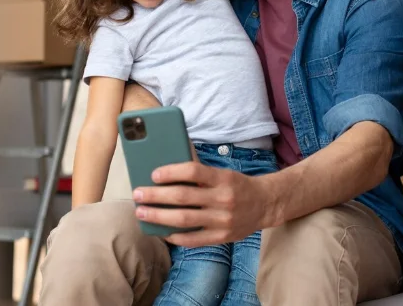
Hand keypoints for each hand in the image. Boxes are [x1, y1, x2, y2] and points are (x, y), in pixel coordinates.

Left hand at [132, 161, 276, 246]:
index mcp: (223, 179)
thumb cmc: (237, 185)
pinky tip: (161, 231)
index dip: (171, 172)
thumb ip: (199, 171)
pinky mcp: (221, 237)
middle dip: (156, 196)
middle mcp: (223, 199)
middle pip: (183, 197)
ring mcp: (222, 221)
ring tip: (142, 212)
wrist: (265, 204)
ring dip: (158, 216)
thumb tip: (169, 162)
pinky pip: (192, 239)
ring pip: (183, 220)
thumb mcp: (223, 173)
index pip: (193, 171)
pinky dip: (174, 236)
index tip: (153, 174)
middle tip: (138, 194)